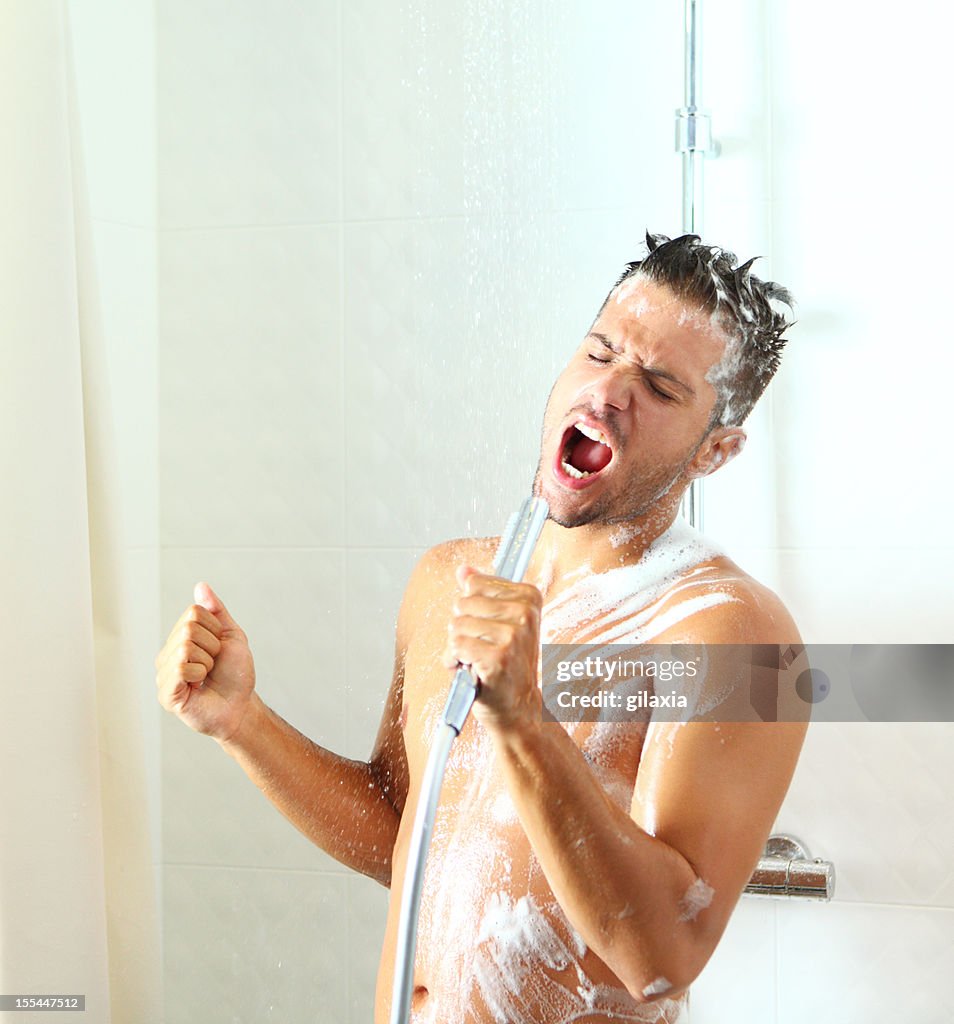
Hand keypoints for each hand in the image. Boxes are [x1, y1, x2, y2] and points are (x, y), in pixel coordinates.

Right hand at [155, 582, 255, 742]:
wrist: (240, 705)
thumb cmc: (235, 674)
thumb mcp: (231, 635)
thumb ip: (215, 611)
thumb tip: (200, 586)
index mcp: (180, 638)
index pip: (194, 613)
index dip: (215, 629)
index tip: (218, 648)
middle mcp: (168, 654)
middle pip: (189, 629)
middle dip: (212, 646)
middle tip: (213, 665)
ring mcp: (164, 673)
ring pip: (185, 648)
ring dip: (207, 662)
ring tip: (206, 676)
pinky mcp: (166, 693)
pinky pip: (182, 668)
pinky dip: (199, 674)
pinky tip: (198, 685)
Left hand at [441, 565, 542, 730]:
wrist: (517, 706)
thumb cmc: (506, 662)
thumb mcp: (498, 621)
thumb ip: (481, 592)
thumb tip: (464, 570)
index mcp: (529, 597)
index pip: (475, 583)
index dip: (471, 607)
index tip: (487, 625)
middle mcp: (525, 613)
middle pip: (463, 602)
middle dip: (462, 626)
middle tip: (480, 646)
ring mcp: (513, 636)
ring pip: (457, 625)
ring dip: (457, 645)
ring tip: (475, 659)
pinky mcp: (498, 657)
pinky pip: (456, 646)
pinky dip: (454, 661)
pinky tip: (469, 669)